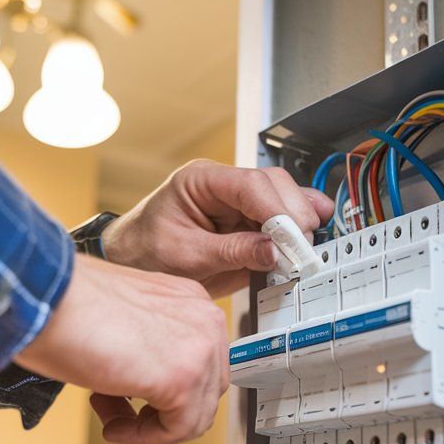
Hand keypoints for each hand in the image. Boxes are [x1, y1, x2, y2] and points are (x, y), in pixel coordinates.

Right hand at [16, 255, 227, 443]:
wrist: (45, 299)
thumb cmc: (66, 305)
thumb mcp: (125, 321)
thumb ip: (150, 348)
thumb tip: (148, 385)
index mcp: (190, 301)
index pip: (200, 365)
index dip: (163, 391)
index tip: (128, 397)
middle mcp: (203, 320)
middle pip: (205, 393)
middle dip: (159, 411)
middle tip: (117, 408)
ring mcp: (200, 348)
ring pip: (195, 416)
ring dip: (150, 427)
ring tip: (112, 418)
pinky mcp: (183, 378)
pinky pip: (177, 430)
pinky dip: (143, 438)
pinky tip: (114, 428)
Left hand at [101, 159, 333, 295]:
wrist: (132, 263)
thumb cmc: (145, 252)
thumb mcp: (185, 257)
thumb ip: (231, 252)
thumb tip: (273, 251)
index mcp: (200, 180)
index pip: (250, 184)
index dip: (277, 209)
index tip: (293, 236)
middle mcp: (223, 185)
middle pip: (273, 186)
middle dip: (293, 216)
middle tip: (302, 250)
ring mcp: (237, 203)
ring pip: (283, 198)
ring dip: (299, 224)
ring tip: (306, 252)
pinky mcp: (247, 223)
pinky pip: (279, 220)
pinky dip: (296, 230)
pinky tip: (310, 239)